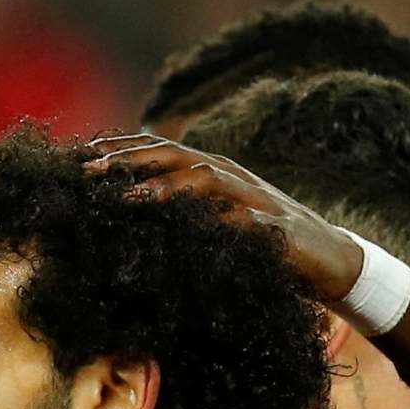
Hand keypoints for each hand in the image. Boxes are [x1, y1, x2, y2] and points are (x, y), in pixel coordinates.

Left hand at [87, 133, 364, 303]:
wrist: (330, 260)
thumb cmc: (264, 245)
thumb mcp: (217, 224)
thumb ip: (183, 212)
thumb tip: (133, 212)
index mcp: (212, 171)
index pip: (159, 149)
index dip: (119, 148)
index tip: (79, 156)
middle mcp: (230, 174)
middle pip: (173, 155)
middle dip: (129, 159)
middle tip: (88, 169)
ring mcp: (252, 196)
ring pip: (203, 177)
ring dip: (163, 183)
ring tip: (128, 194)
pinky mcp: (272, 225)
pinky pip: (239, 218)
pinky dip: (211, 218)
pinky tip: (190, 227)